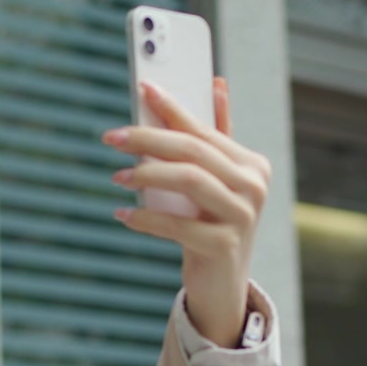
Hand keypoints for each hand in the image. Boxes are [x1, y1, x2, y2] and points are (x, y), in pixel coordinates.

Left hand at [101, 77, 271, 347]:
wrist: (222, 283)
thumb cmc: (213, 222)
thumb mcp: (217, 179)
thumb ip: (216, 134)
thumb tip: (216, 82)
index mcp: (252, 163)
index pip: (204, 129)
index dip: (172, 108)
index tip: (142, 88)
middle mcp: (254, 186)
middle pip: (194, 151)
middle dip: (148, 139)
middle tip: (111, 137)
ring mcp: (243, 217)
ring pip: (190, 181)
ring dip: (147, 175)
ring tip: (116, 177)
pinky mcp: (224, 246)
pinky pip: (178, 225)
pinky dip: (146, 218)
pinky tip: (123, 214)